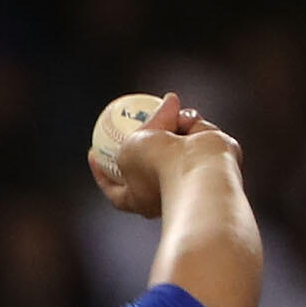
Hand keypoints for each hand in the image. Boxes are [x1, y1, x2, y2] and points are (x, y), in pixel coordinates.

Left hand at [89, 91, 242, 220]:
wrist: (200, 171)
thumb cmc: (157, 167)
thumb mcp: (130, 148)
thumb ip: (139, 132)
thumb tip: (166, 105)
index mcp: (139, 201)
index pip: (114, 191)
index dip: (101, 173)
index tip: (93, 153)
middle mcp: (165, 192)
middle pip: (149, 162)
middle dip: (146, 138)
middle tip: (139, 117)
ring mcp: (191, 177)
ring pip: (177, 143)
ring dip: (172, 125)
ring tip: (170, 109)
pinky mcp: (213, 159)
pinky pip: (198, 134)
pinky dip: (191, 124)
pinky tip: (187, 118)